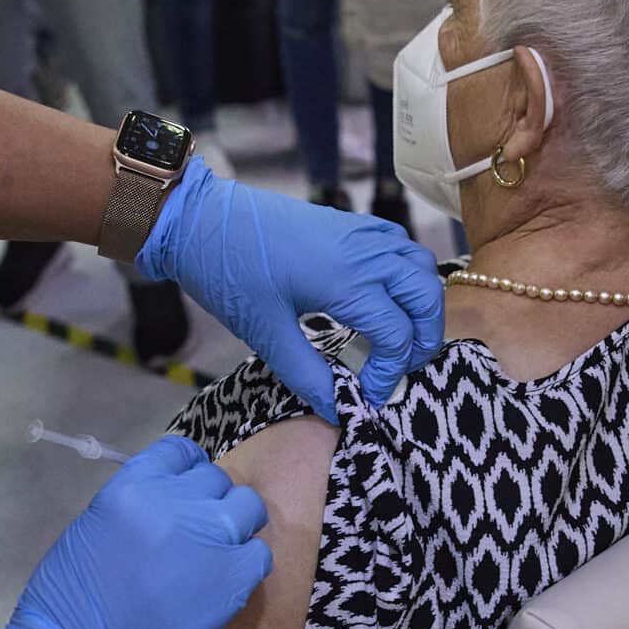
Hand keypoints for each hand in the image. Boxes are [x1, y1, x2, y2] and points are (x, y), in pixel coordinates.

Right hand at [0, 436, 271, 628]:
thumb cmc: (68, 597)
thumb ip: (136, 506)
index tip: (186, 488)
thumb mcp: (94, 526)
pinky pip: (259, 554)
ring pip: (248, 507)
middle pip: (216, 480)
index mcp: (135, 485)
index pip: (180, 451)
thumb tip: (166, 506)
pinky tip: (223, 582)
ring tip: (214, 554)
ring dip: (234, 525)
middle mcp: (177, 501)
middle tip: (194, 533)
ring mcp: (210, 537)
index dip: (187, 469)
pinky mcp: (233, 578)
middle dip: (207, 501)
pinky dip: (246, 564)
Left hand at [136, 159, 444, 421]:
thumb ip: (306, 374)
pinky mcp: (350, 224)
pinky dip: (408, 272)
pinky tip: (386, 295)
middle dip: (424, 339)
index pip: (397, 334)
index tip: (368, 394)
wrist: (201, 219)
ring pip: (421, 267)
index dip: (389, 372)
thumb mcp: (265, 332)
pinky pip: (400, 245)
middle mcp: (365, 253)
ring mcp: (361, 233)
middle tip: (400, 368)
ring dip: (422, 303)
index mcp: (347, 281)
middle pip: (426, 298)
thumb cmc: (228, 272)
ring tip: (400, 336)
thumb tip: (336, 408)